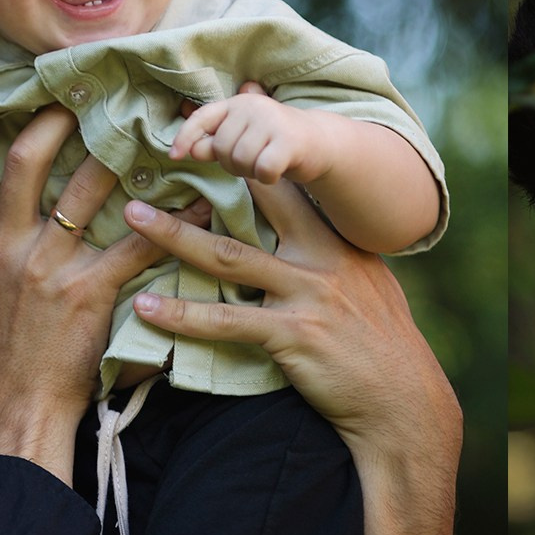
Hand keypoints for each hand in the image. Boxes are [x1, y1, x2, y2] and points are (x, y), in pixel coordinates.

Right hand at [0, 109, 195, 481]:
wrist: (13, 408)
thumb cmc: (3, 352)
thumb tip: (6, 207)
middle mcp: (7, 246)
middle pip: (27, 159)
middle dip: (58, 116)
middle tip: (93, 87)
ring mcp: (48, 267)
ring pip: (89, 189)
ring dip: (125, 153)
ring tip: (157, 124)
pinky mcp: (90, 292)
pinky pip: (140, 243)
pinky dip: (175, 218)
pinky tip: (201, 198)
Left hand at [119, 176, 460, 534]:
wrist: (402, 402)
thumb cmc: (386, 350)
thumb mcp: (372, 289)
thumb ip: (339, 260)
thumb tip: (314, 240)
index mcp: (343, 244)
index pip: (293, 190)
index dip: (255, 160)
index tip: (223, 131)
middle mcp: (325, 260)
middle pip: (258, 207)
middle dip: (210, 177)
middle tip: (166, 156)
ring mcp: (308, 296)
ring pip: (229, 257)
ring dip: (174, 237)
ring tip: (132, 218)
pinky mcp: (293, 336)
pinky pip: (225, 322)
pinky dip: (181, 316)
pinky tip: (146, 309)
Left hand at [170, 84, 330, 183]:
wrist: (322, 142)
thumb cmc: (275, 142)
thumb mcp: (243, 138)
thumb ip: (216, 142)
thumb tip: (189, 150)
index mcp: (237, 103)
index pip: (203, 117)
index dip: (185, 136)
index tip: (174, 156)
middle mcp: (253, 106)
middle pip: (222, 147)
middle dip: (232, 164)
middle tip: (252, 162)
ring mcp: (272, 121)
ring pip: (240, 160)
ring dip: (251, 172)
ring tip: (265, 165)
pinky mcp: (289, 140)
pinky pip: (262, 169)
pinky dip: (268, 178)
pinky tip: (278, 171)